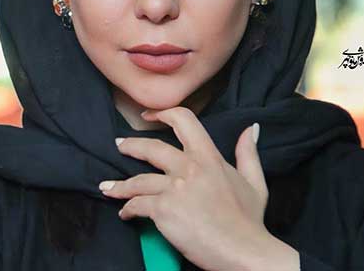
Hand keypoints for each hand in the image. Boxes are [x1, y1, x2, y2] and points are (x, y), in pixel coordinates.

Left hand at [98, 106, 275, 270]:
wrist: (243, 250)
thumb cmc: (249, 220)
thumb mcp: (254, 181)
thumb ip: (247, 153)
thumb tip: (249, 129)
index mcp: (209, 157)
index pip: (184, 121)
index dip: (163, 114)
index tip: (149, 115)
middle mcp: (189, 167)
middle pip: (151, 148)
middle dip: (131, 146)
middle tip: (119, 145)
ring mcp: (174, 188)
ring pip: (138, 180)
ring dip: (119, 185)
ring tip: (108, 188)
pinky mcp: (163, 210)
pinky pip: (137, 205)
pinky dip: (128, 209)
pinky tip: (125, 214)